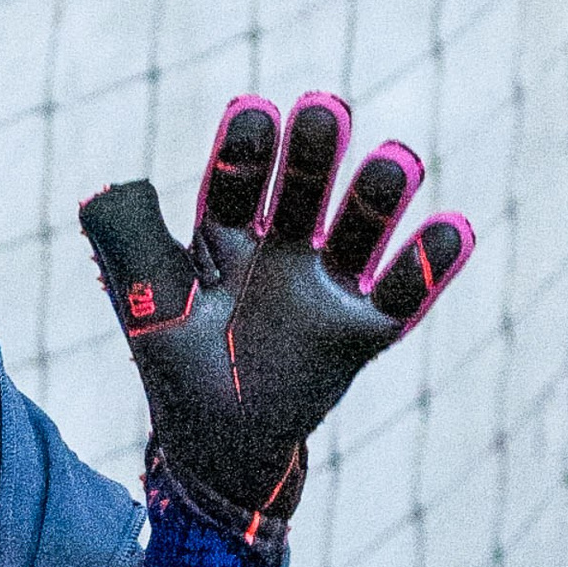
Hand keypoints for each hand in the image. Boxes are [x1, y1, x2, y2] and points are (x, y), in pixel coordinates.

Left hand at [79, 95, 473, 549]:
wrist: (217, 456)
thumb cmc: (178, 376)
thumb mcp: (145, 309)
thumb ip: (127, 245)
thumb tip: (114, 187)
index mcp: (224, 242)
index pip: (235, 186)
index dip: (244, 152)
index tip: (254, 111)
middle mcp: (281, 254)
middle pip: (302, 193)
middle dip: (313, 155)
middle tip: (325, 110)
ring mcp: (325, 289)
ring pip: (359, 230)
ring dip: (378, 196)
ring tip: (397, 160)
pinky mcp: (362, 333)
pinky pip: (402, 296)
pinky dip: (430, 265)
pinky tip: (453, 227)